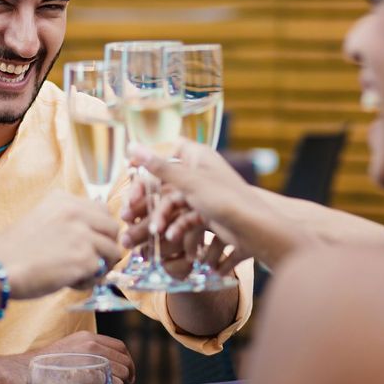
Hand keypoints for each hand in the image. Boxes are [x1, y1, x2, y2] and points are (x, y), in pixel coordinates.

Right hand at [0, 191, 121, 298]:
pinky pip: (101, 272)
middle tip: (92, 263)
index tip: (90, 244)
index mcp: (64, 200)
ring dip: (100, 266)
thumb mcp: (42, 220)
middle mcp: (76, 212)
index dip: (100, 230)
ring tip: (78, 275)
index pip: (102, 210)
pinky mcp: (84, 258)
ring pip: (113, 251)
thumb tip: (94, 237)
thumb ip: (68, 222)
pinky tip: (71, 283)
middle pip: (113, 228)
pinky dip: (89, 281)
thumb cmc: (14, 251)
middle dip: (107, 247)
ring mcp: (82, 234)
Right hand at [15, 331, 135, 383]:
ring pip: (121, 371)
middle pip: (124, 359)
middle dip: (127, 373)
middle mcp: (91, 344)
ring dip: (120, 382)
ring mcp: (90, 359)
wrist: (24, 371)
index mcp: (87, 337)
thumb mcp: (68, 349)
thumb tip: (105, 365)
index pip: (120, 346)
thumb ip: (86, 353)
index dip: (128, 359)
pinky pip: (112, 382)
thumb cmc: (44, 366)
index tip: (128, 371)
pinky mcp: (87, 373)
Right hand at [124, 142, 256, 270]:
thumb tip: (132, 146)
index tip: (129, 169)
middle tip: (128, 211)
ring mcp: (202, 192)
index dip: (147, 157)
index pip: (166, 147)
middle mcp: (199, 170)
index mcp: (197, 155)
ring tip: (153, 231)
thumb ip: (159, 166)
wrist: (254, 230)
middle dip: (146, 197)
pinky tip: (170, 237)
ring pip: (171, 201)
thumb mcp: (189, 182)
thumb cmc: (225, 199)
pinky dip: (176, 226)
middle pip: (163, 179)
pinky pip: (183, 216)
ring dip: (160, 217)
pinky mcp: (205, 212)